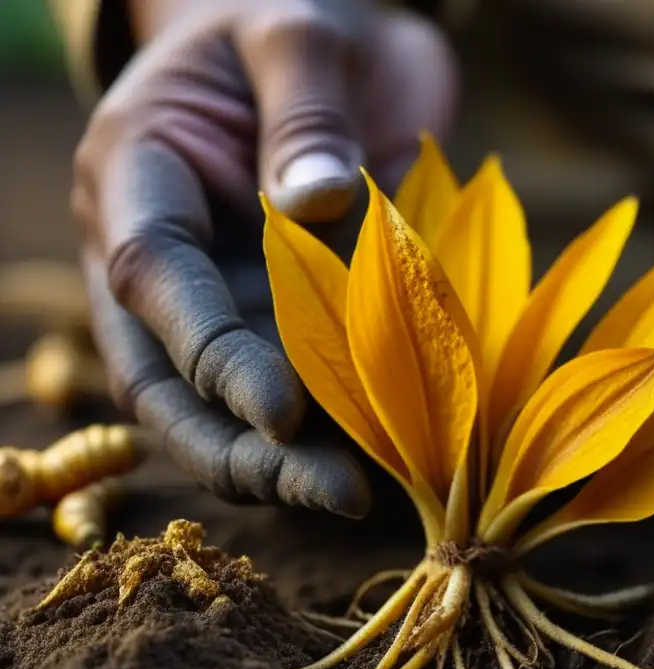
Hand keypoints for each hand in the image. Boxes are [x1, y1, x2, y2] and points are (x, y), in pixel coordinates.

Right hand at [72, 0, 456, 515]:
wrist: (314, 36)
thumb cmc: (289, 18)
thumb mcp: (298, 34)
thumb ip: (306, 113)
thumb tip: (322, 204)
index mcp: (137, 176)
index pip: (155, 279)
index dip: (213, 354)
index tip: (286, 413)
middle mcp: (165, 250)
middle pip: (172, 373)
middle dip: (242, 443)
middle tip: (331, 490)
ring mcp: (217, 289)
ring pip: (220, 401)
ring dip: (281, 460)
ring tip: (357, 498)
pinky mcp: (274, 311)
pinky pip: (286, 384)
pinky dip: (325, 431)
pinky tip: (378, 463)